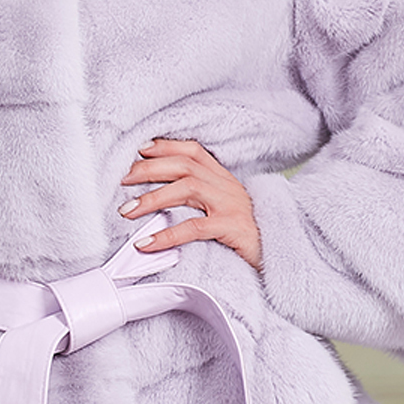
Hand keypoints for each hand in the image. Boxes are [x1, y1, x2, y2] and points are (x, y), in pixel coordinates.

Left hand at [119, 137, 261, 269]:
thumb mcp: (224, 210)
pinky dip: (167, 235)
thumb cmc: (247, 236)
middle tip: (122, 180)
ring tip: (126, 211)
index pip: (193, 151)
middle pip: (184, 165)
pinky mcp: (232, 228)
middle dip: (149, 169)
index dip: (166, 147)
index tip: (139, 150)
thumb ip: (200, 200)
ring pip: (187, 188)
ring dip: (152, 197)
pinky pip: (195, 227)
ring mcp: (231, 205)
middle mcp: (227, 186)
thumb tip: (159, 198)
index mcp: (223, 179)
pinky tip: (146, 243)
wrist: (281, 256)